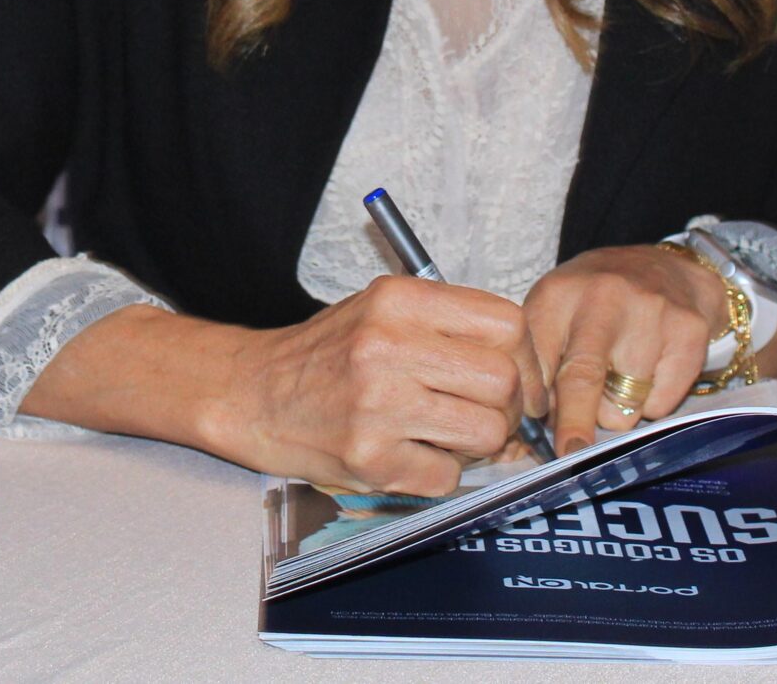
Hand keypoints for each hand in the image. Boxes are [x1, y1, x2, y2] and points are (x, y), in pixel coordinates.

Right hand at [208, 275, 550, 495]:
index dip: (524, 358)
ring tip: (443, 433)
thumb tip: (524, 367)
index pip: (506, 324)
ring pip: (484, 433)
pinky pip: (445, 477)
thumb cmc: (326, 354)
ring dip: (475, 444)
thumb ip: (447, 325)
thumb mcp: (381, 310)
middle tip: (484, 414)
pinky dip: (436, 473)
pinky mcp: (368, 457)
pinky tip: (408, 454)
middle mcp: (388, 346)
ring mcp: (377, 404)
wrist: (252, 393)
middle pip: (503, 382)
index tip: (515, 377)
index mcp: (399, 300)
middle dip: (507, 407)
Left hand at [522, 244, 727, 454]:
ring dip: (616, 410)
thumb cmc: (597, 302)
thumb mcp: (556, 312)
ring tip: (619, 378)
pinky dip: (652, 403)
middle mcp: (604, 297)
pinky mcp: (689, 331)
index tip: (528, 430)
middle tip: (570, 452)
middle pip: (583, 377)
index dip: (532, 401)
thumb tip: (529, 428)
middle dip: (573, 422)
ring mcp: (651, 312)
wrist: (668, 268)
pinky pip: (661, 403)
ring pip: (625, 402)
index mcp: (558, 293)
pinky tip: (651, 372)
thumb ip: (539, 361)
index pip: (538, 359)